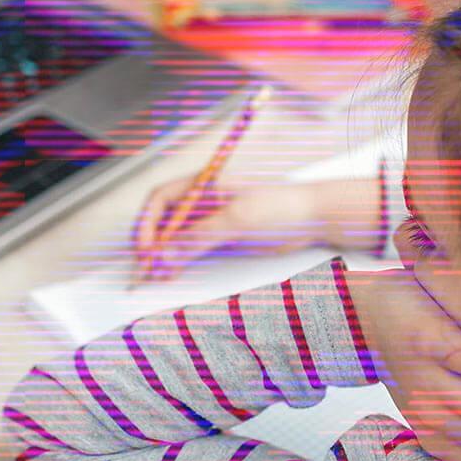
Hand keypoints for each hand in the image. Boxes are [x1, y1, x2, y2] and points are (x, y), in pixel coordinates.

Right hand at [132, 176, 330, 283]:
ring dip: (164, 256)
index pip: (161, 199)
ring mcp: (212, 219)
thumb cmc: (280, 207)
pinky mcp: (222, 237)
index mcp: (203, 184)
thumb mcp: (238, 219)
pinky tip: (173, 273)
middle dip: (152, 243)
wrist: (314, 219)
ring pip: (176, 238)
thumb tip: (166, 253)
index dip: (147, 223)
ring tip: (158, 276)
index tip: (145, 248)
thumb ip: (200, 236)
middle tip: (147, 267)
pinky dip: (180, 262)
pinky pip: (192, 249)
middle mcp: (203, 200)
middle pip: (165, 220)